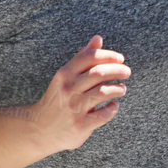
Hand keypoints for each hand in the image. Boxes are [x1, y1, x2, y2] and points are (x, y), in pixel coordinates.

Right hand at [28, 35, 129, 154]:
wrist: (40, 129)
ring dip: (117, 88)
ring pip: (103, 92)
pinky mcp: (81, 125)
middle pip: (99, 73)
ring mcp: (74, 107)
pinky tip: (114, 105)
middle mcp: (68, 89)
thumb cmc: (58, 99)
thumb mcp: (65, 77)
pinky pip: (103, 115)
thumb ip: (82, 58)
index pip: (90, 57)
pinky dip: (112, 108)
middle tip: (127, 72)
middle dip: (118, 70)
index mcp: (64, 74)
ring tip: (121, 89)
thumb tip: (98, 38)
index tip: (120, 59)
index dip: (109, 56)